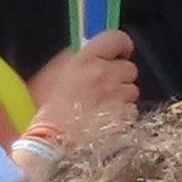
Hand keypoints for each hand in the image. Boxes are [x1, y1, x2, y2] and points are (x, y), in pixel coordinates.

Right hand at [21, 35, 140, 146]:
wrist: (52, 142)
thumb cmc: (49, 110)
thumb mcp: (57, 75)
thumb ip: (79, 59)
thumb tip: (96, 52)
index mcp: (86, 60)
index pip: (115, 38)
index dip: (121, 44)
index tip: (118, 51)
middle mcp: (105, 74)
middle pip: (129, 67)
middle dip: (120, 77)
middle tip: (104, 88)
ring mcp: (117, 96)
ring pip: (132, 91)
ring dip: (122, 97)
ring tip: (102, 108)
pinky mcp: (126, 116)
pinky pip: (132, 111)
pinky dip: (123, 115)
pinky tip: (106, 121)